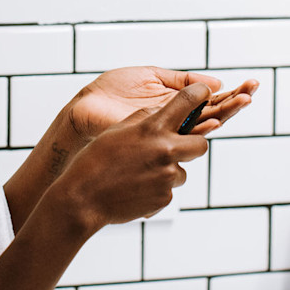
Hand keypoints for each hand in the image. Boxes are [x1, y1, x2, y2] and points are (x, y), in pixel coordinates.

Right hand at [54, 83, 212, 230]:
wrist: (84, 197)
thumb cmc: (96, 160)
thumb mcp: (118, 129)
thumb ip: (145, 119)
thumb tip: (163, 112)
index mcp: (152, 128)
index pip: (187, 102)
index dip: (199, 93)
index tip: (204, 92)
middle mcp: (165, 150)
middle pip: (201, 145)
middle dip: (192, 146)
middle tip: (175, 148)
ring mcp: (167, 176)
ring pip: (182, 171)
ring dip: (168, 171)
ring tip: (139, 174)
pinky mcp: (165, 197)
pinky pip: (169, 190)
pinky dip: (156, 189)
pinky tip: (135, 188)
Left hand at [69, 66, 258, 143]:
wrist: (84, 111)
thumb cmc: (112, 92)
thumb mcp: (150, 78)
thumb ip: (181, 82)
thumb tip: (214, 83)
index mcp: (175, 107)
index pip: (211, 103)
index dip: (231, 95)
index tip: (251, 85)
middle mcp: (175, 125)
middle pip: (213, 117)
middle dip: (233, 104)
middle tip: (251, 93)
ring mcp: (166, 139)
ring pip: (202, 131)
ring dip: (222, 116)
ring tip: (240, 102)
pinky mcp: (155, 149)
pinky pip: (182, 144)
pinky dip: (199, 131)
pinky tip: (211, 120)